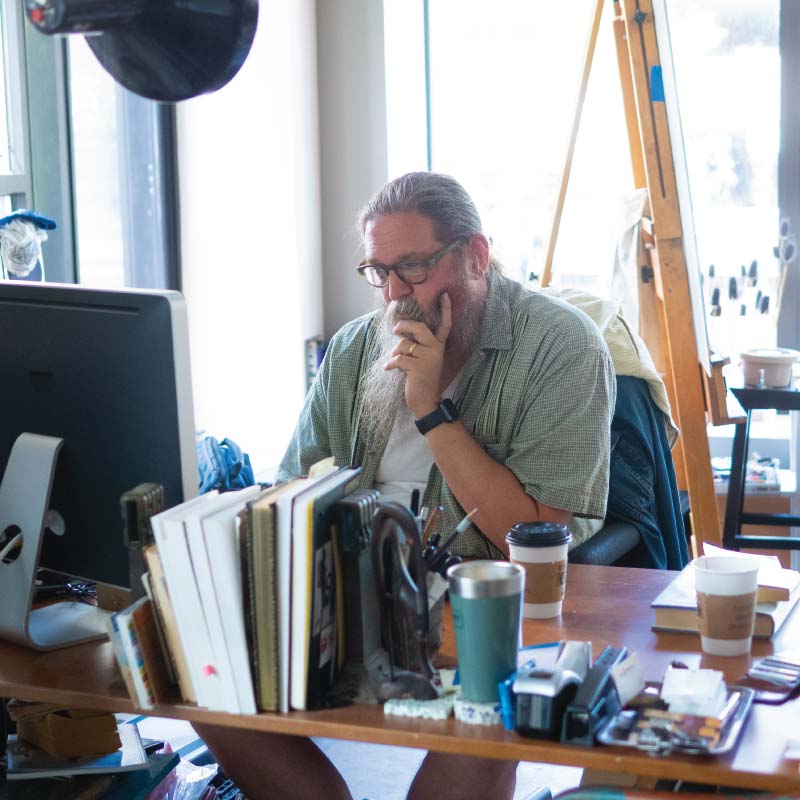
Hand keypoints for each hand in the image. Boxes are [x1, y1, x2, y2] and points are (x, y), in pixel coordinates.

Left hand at [385, 292, 451, 417]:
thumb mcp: (422, 358)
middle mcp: (436, 349)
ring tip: (396, 363)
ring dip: (395, 353)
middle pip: (420, 327)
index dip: (445, 310)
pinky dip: (390, 363)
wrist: (425, 401)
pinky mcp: (418, 368)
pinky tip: (389, 369)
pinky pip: (398, 358)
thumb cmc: (420, 378)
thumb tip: (400, 327)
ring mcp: (428, 358)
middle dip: (405, 325)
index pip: (445, 324)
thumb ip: (416, 343)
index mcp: (438, 345)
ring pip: (404, 345)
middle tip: (396, 330)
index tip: (444, 295)